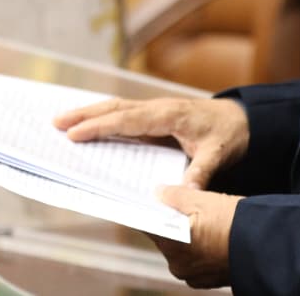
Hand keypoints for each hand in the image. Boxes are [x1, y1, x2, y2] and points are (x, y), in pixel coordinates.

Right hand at [54, 97, 248, 189]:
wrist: (243, 118)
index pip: (126, 121)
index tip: (74, 134)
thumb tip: (184, 191)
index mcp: (168, 115)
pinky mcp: (154, 114)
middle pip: (114, 108)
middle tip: (55, 122)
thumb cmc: (229, 135)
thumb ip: (200, 172)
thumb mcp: (218, 154)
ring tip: (62, 120)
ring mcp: (154, 109)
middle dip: (84, 115)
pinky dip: (103, 116)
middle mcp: (156, 108)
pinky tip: (89, 122)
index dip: (99, 127)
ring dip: (89, 113)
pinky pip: (123, 113)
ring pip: (116, 108)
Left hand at [149, 186, 240, 288]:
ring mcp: (194, 275)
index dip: (149, 211)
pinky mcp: (209, 279)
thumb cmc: (235, 223)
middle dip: (170, 221)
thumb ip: (175, 195)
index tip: (148, 200)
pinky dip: (199, 247)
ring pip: (181, 248)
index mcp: (172, 246)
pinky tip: (211, 234)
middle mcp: (179, 265)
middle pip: (165, 237)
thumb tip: (159, 193)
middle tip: (179, 204)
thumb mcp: (203, 200)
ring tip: (200, 218)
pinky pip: (196, 259)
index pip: (149, 225)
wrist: (269, 247)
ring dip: (186, 235)